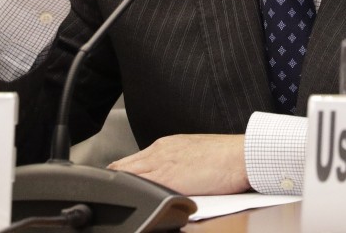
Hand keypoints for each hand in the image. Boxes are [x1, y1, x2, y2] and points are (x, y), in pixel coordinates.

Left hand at [109, 134, 249, 195]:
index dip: (120, 172)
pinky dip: (132, 192)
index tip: (113, 182)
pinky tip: (127, 200)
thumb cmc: (228, 157)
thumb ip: (178, 163)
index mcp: (167, 146)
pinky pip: (142, 186)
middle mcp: (160, 152)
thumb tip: (172, 177)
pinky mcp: (169, 179)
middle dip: (113, 180)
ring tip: (110, 197)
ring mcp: (163, 165)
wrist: (243, 156)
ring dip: (120, 186)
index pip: (133, 160)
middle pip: (124, 167)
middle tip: (103, 193)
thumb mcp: (196, 154)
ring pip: (128, 175)